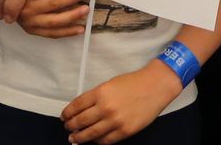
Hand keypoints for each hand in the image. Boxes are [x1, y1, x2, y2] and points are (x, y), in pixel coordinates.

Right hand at [17, 0, 92, 37]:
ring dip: (72, 15)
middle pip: (54, 3)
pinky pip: (52, 33)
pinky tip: (80, 28)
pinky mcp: (33, 30)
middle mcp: (27, 8)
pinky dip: (67, 32)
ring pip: (55, 20)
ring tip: (86, 10)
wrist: (5, 4)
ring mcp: (30, 21)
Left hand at [61, 61, 180, 142]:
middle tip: (67, 127)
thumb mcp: (110, 84)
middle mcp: (106, 107)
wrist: (155, 86)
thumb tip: (82, 110)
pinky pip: (106, 141)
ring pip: (91, 134)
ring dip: (80, 137)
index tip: (64, 116)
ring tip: (75, 138)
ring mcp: (116, 121)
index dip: (67, 112)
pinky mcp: (125, 131)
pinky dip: (97, 141)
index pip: (76, 106)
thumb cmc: (134, 83)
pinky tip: (94, 140)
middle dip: (71, 126)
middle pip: (80, 121)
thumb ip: (96, 97)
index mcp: (100, 93)